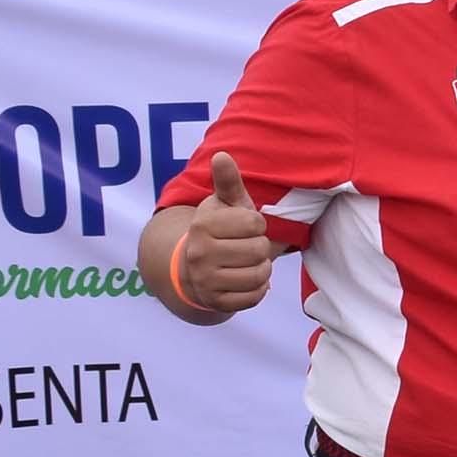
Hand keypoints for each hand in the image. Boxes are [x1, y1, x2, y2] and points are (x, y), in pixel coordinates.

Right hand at [170, 153, 273, 317]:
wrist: (195, 267)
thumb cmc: (220, 230)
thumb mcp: (226, 205)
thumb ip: (228, 182)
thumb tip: (222, 155)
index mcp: (202, 224)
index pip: (255, 223)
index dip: (257, 224)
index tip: (244, 227)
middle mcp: (198, 253)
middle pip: (259, 249)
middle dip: (260, 248)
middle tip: (246, 247)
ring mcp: (204, 280)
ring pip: (260, 275)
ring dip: (261, 269)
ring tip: (247, 263)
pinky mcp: (215, 302)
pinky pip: (255, 297)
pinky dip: (258, 289)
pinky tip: (244, 281)